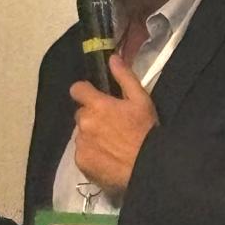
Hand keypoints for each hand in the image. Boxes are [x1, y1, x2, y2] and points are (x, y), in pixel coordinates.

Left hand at [69, 55, 157, 191]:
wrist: (147, 166)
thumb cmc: (146, 131)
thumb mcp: (141, 100)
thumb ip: (124, 77)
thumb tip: (112, 58)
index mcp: (97, 105)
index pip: (77, 90)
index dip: (85, 92)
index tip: (94, 99)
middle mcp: (84, 123)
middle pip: (81, 115)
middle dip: (91, 117)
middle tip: (110, 126)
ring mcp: (81, 143)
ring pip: (81, 135)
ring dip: (90, 136)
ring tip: (109, 145)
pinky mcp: (82, 162)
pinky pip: (81, 153)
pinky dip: (90, 154)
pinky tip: (106, 158)